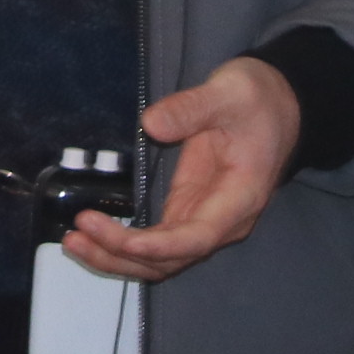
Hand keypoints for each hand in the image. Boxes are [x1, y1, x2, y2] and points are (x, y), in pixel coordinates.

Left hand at [63, 56, 299, 283]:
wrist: (279, 106)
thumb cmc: (258, 100)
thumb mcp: (229, 94)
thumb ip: (192, 108)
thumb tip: (152, 123)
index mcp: (239, 198)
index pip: (197, 238)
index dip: (160, 246)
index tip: (124, 240)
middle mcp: (222, 221)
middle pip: (171, 259)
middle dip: (123, 254)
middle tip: (77, 235)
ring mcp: (203, 219)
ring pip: (160, 259)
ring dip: (117, 257)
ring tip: (74, 241)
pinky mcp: (187, 210)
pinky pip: (155, 242)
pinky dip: (123, 244)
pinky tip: (94, 234)